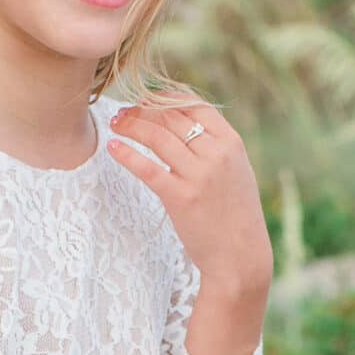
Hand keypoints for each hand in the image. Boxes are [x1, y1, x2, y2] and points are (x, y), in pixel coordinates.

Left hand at [106, 90, 272, 292]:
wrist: (240, 256)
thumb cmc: (236, 215)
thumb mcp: (237, 172)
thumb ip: (216, 148)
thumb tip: (187, 126)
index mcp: (232, 143)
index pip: (195, 105)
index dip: (166, 98)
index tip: (147, 99)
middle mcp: (216, 154)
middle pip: (171, 118)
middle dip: (142, 110)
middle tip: (124, 112)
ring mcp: (198, 175)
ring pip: (157, 137)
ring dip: (132, 126)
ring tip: (116, 124)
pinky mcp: (180, 198)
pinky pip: (148, 168)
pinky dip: (127, 154)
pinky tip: (113, 147)